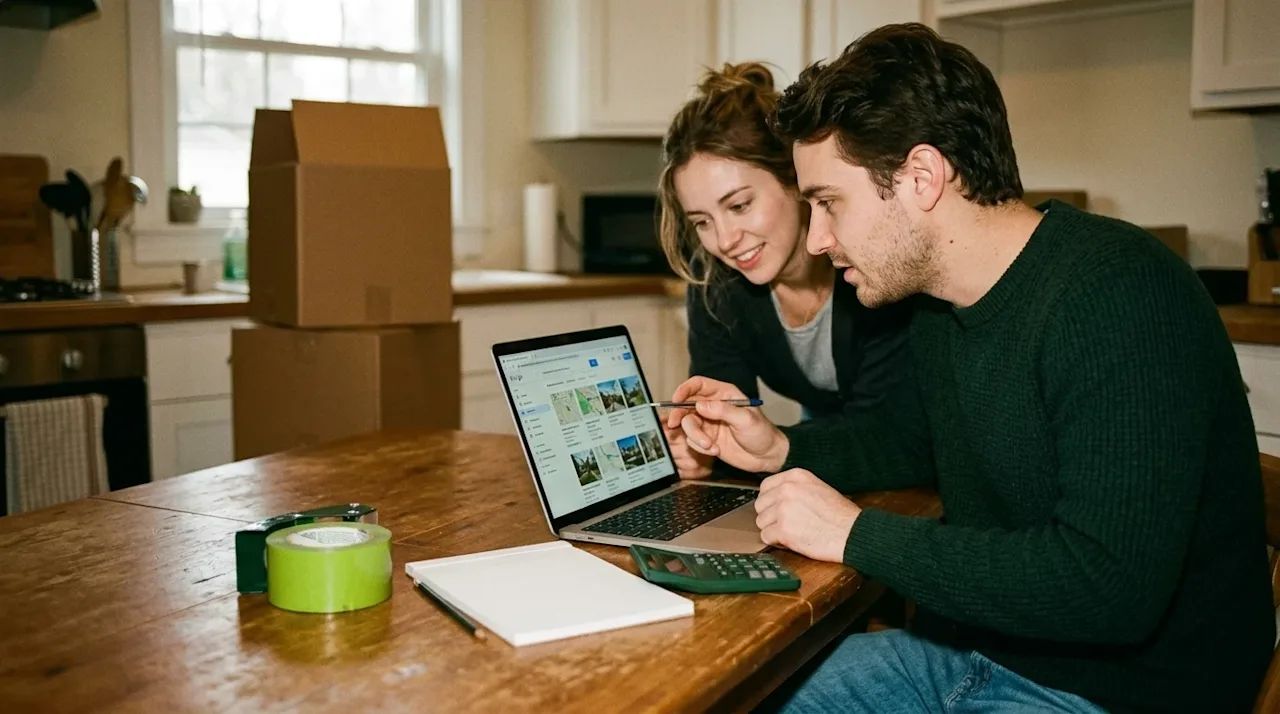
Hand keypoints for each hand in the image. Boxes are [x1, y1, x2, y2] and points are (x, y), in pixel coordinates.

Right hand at [665, 376, 787, 473]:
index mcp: (724, 394)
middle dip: (680, 416)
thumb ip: (723, 410)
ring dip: (695, 436)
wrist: (767, 457)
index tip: (676, 400)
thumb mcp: (745, 419)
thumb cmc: (762, 433)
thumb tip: (700, 405)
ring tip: (710, 446)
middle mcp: (713, 407)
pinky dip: (700, 447)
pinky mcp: (707, 439)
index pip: (698, 385)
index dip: (684, 389)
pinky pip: (693, 440)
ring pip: (688, 425)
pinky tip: (715, 451)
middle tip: (675, 425)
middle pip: (687, 405)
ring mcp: (709, 423)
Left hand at [754, 468, 860, 562]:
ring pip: (761, 522)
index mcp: (796, 476)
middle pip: (760, 505)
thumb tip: (774, 497)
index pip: (765, 487)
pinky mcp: (783, 529)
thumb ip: (795, 488)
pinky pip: (766, 537)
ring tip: (792, 532)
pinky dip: (776, 542)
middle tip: (786, 524)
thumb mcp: (818, 488)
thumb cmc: (840, 515)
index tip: (777, 509)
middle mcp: (787, 489)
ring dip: (773, 530)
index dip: (770, 502)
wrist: (852, 533)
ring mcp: (783, 509)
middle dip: (770, 517)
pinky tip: (791, 540)